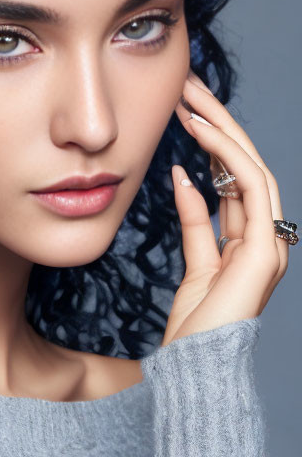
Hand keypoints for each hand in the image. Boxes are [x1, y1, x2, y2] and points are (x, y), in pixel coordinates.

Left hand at [162, 68, 288, 346]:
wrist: (196, 367)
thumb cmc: (194, 327)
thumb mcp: (195, 263)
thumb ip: (197, 223)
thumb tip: (184, 178)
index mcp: (253, 241)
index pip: (236, 180)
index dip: (213, 145)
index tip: (185, 114)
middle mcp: (268, 237)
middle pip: (246, 166)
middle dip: (219, 124)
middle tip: (190, 89)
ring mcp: (271, 243)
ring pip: (252, 168)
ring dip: (222, 129)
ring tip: (191, 99)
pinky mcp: (265, 248)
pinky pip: (248, 186)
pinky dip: (225, 155)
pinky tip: (198, 134)